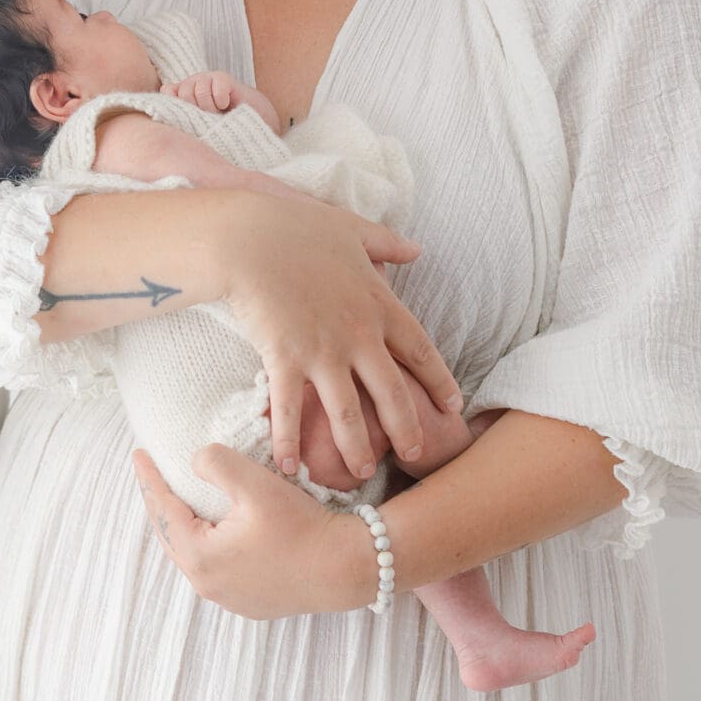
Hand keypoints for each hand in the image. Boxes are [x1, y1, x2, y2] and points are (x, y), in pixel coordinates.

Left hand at [132, 445, 379, 619]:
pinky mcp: (250, 602)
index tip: (138, 454)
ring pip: (192, 555)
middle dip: (160, 504)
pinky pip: (215, 568)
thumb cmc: (301, 525)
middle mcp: (208, 585)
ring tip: (178, 500)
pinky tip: (213, 529)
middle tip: (152, 475)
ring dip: (184, 526)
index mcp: (200, 557)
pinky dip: (206, 544)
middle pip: (172, 537)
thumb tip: (194, 463)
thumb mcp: (254, 483)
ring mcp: (229, 599)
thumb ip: (215, 463)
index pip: (163, 511)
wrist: (346, 568)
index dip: (149, 479)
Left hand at [165, 71, 282, 132]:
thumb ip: (179, 116)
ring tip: (219, 113)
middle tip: (209, 117)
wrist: (250, 126)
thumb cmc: (220, 130)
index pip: (167, 91)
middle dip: (197, 110)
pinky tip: (227, 105)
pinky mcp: (223, 78)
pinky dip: (221, 100)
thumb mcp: (196, 128)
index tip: (189, 119)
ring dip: (210, 107)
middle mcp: (192, 84)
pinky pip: (216, 87)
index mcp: (181, 96)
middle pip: (183, 92)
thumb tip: (162, 103)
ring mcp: (207, 79)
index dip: (177, 105)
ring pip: (199, 89)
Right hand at [214, 188, 456, 481]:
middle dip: (406, 428)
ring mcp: (322, 351)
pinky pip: (291, 409)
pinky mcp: (285, 359)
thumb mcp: (351, 229)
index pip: (420, 350)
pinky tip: (289, 466)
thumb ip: (387, 243)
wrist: (247, 236)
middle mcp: (358, 334)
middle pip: (393, 392)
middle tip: (413, 455)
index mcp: (378, 303)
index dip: (439, 380)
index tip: (453, 405)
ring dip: (356, 446)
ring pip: (348, 411)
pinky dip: (289, 440)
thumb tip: (417, 249)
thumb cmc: (296, 227)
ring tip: (361, 473)